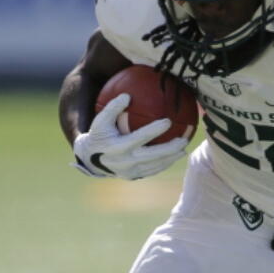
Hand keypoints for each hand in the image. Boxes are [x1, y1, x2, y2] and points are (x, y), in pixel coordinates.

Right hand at [73, 92, 187, 179]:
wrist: (89, 160)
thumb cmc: (98, 135)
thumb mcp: (100, 120)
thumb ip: (113, 107)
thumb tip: (127, 95)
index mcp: (118, 147)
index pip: (140, 138)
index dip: (154, 130)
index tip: (168, 121)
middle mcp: (125, 161)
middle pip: (152, 156)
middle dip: (170, 149)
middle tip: (183, 140)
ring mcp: (130, 171)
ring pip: (155, 166)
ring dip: (171, 158)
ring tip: (184, 149)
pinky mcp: (133, 177)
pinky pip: (152, 171)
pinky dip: (164, 164)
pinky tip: (174, 156)